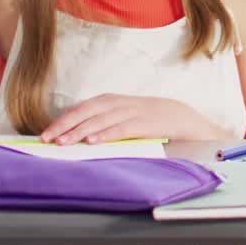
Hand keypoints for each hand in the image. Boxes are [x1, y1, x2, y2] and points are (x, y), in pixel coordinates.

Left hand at [40, 94, 233, 144]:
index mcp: (124, 102)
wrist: (199, 126)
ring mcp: (141, 111)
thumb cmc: (165, 126)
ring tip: (63, 142)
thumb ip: (116, 125)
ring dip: (81, 129)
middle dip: (67, 122)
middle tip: (46, 138)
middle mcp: (130, 103)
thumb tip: (84, 138)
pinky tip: (92, 141)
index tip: (48, 131)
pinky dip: (107, 133)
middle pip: (92, 108)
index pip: (90, 105)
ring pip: (105, 117)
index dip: (69, 116)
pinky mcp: (152, 123)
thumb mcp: (137, 122)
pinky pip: (126, 127)